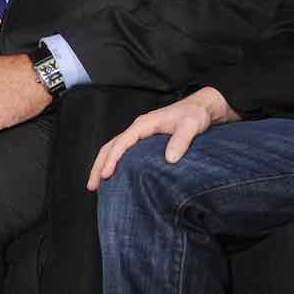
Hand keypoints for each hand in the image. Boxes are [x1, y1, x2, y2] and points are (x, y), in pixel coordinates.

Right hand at [86, 87, 238, 189]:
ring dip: (103, 165)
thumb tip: (169, 159)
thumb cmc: (195, 115)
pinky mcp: (144, 140)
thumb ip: (180, 141)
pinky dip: (113, 162)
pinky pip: (123, 151)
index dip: (112, 159)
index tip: (106, 175)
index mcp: (144, 124)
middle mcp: (138, 128)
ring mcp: (140, 134)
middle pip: (110, 146)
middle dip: (99, 165)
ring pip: (114, 148)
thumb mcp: (191, 126)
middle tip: (92, 186)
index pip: (122, 142)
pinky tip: (113, 176)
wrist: (202, 108)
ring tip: (95, 185)